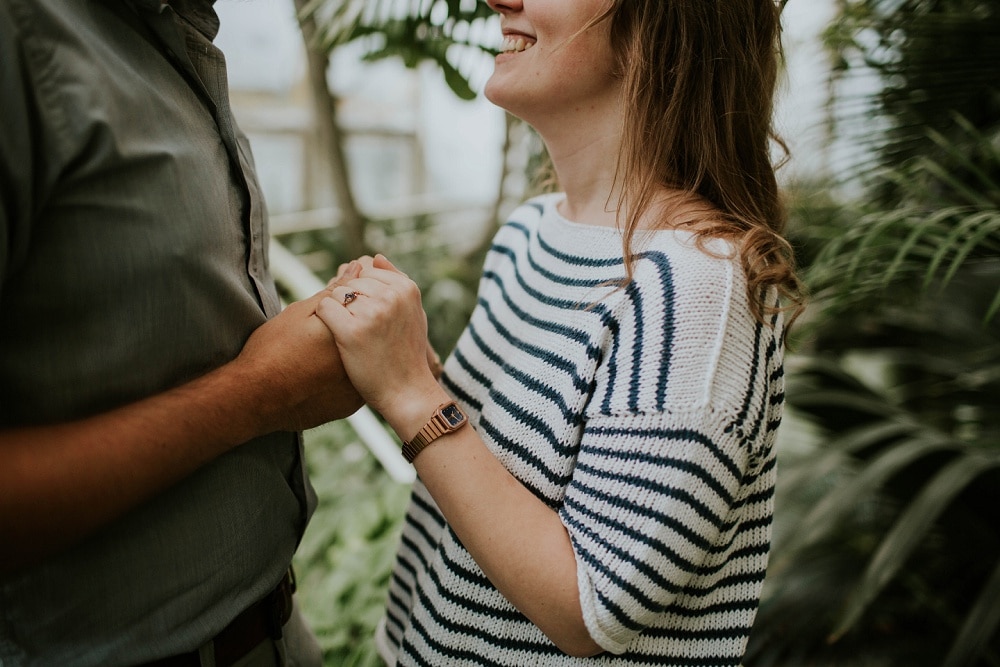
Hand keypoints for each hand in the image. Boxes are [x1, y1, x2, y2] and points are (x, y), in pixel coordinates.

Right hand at [234, 289, 362, 433]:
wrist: (252, 398)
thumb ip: (335, 291)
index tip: (327, 314)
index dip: (350, 307)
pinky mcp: (350, 406)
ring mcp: (358, 389)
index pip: (366, 313)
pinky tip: (322, 373)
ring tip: (318, 355)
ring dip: (351, 354)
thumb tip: (357, 266)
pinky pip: (353, 385)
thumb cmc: (271, 350)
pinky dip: (343, 378)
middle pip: (366, 339)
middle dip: (353, 330)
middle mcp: (361, 363)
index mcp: (352, 335)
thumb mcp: (301, 313)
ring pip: (362, 363)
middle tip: (320, 337)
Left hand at [316, 255, 439, 415]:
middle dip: (348, 300)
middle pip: (350, 280)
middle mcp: (391, 297)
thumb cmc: (406, 353)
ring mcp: (372, 313)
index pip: (368, 270)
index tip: (370, 316)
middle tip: (360, 328)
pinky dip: (325, 321)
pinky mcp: (351, 331)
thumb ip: (396, 282)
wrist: (406, 391)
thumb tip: (375, 257)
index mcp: (407, 289)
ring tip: (352, 334)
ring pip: (336, 293)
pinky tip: (337, 337)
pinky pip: (325, 308)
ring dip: (337, 312)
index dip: (362, 292)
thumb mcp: (412, 312)